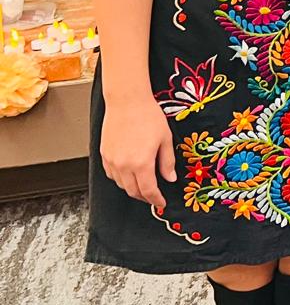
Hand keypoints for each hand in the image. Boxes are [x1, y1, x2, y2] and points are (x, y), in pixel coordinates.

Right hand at [101, 93, 175, 207]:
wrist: (127, 102)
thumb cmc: (148, 116)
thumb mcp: (165, 139)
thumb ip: (167, 162)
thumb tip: (170, 178)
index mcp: (141, 163)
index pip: (148, 190)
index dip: (156, 199)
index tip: (161, 203)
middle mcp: (123, 165)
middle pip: (133, 191)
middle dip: (144, 197)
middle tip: (154, 196)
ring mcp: (111, 160)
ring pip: (121, 184)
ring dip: (132, 188)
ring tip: (143, 184)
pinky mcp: (103, 154)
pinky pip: (111, 174)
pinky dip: (121, 179)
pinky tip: (129, 173)